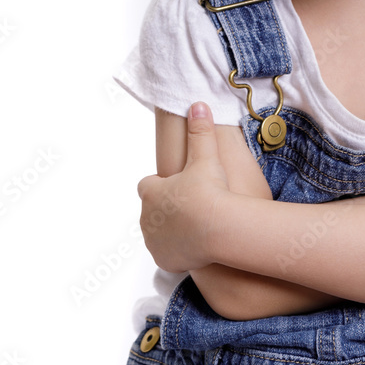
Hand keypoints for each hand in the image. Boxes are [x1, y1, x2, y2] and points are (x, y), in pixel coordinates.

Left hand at [137, 102, 229, 272]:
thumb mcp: (205, 157)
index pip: (148, 185)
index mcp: (150, 192)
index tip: (180, 185)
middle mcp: (146, 218)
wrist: (218, 229)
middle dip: (168, 208)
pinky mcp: (164, 260)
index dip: (163, 184)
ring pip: (159, 233)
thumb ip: (200, 131)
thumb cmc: (209, 191)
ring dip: (172, 229)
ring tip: (196, 225)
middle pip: (153, 210)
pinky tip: (196, 244)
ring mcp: (154, 242)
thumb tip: (198, 104)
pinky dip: (179, 250)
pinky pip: (168, 254)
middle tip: (193, 205)